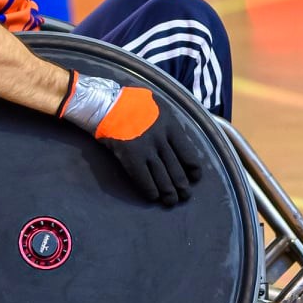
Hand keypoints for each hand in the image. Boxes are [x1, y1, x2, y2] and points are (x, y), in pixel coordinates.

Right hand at [59, 73, 200, 206]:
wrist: (107, 103)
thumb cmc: (131, 102)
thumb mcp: (157, 104)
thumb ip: (168, 120)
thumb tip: (176, 135)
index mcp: (172, 126)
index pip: (189, 154)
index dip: (193, 170)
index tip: (194, 177)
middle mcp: (162, 140)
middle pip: (177, 170)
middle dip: (182, 186)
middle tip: (185, 196)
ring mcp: (147, 150)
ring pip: (163, 178)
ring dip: (168, 192)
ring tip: (171, 201)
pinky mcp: (132, 158)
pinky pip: (145, 180)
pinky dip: (151, 191)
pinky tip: (153, 197)